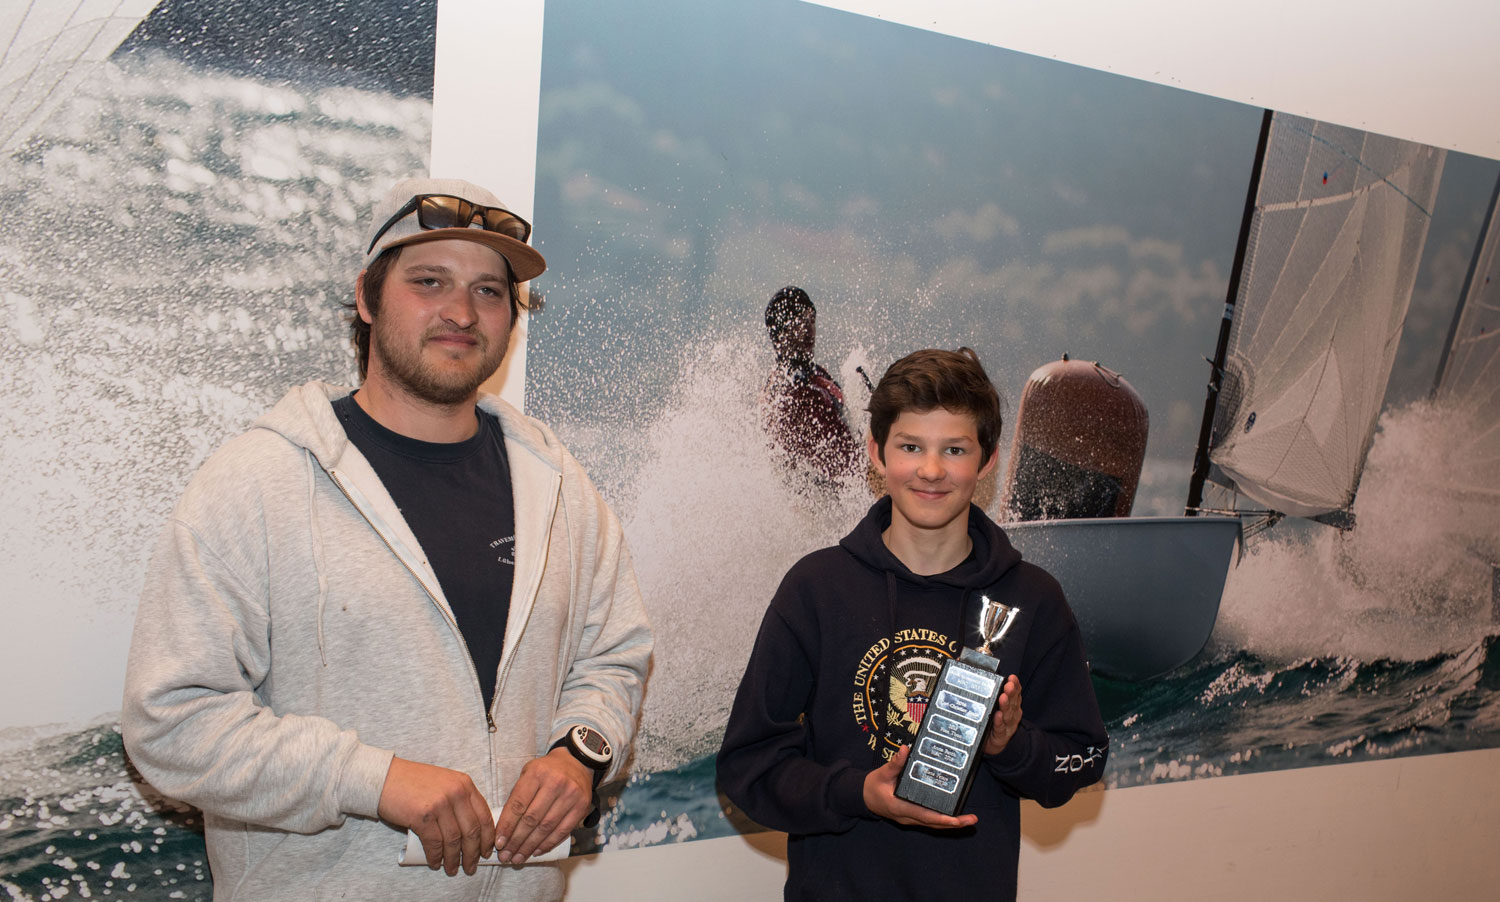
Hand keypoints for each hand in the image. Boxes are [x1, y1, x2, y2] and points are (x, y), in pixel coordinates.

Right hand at [377, 757, 493, 875]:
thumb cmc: (412, 782)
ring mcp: (439, 804)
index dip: (488, 837)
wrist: (384, 778)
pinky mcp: (422, 816)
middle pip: (472, 831)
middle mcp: (456, 792)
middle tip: (471, 866)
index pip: (484, 815)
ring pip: (454, 840)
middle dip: (473, 853)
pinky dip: (436, 857)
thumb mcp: (444, 783)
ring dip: (454, 859)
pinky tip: (436, 863)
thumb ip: (459, 800)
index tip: (487, 850)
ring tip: (452, 869)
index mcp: (464, 784)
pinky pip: (434, 843)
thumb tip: (471, 831)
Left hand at [494, 748, 592, 863]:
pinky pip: (563, 831)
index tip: (498, 843)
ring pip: (546, 828)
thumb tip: (503, 829)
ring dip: (530, 846)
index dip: (507, 826)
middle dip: (516, 841)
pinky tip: (536, 852)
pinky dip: (548, 844)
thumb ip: (517, 796)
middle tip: (506, 855)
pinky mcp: (581, 807)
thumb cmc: (546, 771)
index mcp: (537, 773)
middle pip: (531, 819)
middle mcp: (555, 783)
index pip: (518, 804)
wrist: (577, 763)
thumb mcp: (529, 773)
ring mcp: (571, 795)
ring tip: (518, 858)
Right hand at [862, 745, 978, 828]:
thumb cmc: (873, 786)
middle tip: (972, 819)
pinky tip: (956, 817)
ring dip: (952, 824)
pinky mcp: (913, 817)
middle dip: (954, 823)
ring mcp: (910, 819)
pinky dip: (943, 821)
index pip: (924, 815)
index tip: (956, 819)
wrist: (863, 797)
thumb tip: (905, 750)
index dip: (941, 818)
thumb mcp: (881, 773)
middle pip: (933, 823)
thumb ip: (894, 763)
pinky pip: (930, 821)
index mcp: (900, 807)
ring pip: (933, 825)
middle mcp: (907, 817)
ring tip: (969, 820)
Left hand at [982, 674, 1022, 756]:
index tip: (1012, 678)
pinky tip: (997, 716)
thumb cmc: (991, 720)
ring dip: (1005, 705)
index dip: (1015, 685)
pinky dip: (999, 722)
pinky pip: (1000, 728)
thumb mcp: (992, 703)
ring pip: (1008, 714)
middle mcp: (1011, 713)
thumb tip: (967, 667)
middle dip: (1011, 693)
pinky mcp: (1001, 735)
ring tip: (1002, 698)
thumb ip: (985, 688)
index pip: (1015, 692)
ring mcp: (1007, 724)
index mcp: (1010, 703)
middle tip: (1008, 685)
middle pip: (1012, 701)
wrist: (993, 744)